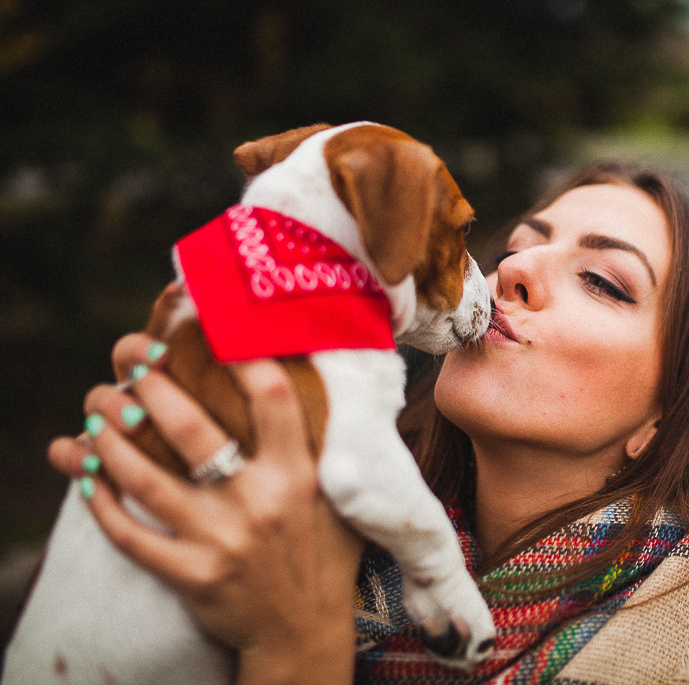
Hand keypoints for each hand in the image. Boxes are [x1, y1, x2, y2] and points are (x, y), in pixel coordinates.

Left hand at [49, 333, 361, 684]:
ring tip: (95, 410)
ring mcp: (222, 541)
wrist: (301, 630)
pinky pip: (129, 533)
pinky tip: (85, 474)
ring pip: (146, 480)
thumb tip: (308, 373)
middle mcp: (261, 503)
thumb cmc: (318, 549)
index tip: (210, 326)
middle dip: (149, 386)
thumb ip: (318, 442)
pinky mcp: (190, 576)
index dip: (239, 355)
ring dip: (110, 438)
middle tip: (130, 360)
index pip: (271, 398)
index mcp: (299, 474)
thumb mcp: (335, 493)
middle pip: (192, 430)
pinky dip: (99, 500)